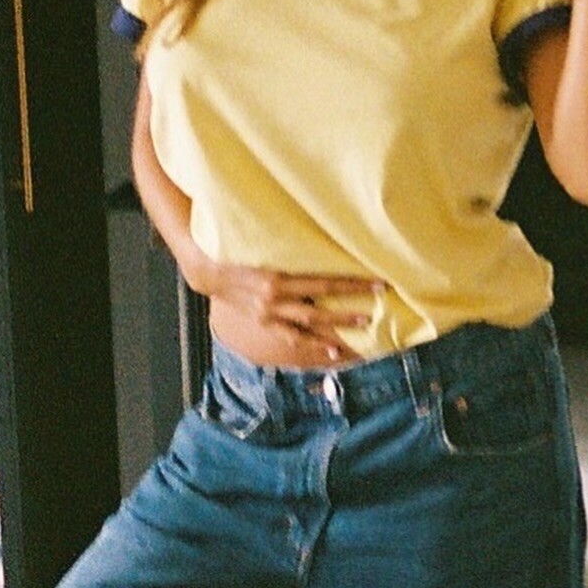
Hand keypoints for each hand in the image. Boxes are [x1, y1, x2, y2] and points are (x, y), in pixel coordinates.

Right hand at [186, 253, 379, 365]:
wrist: (209, 272)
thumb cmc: (240, 251)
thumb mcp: (265, 245)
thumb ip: (292, 247)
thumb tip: (327, 236)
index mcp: (276, 277)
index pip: (323, 283)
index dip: (351, 284)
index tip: (377, 282)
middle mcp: (274, 299)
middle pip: (320, 306)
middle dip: (350, 306)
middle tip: (378, 305)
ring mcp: (269, 315)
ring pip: (309, 325)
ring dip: (338, 328)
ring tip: (364, 327)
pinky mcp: (265, 324)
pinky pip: (292, 337)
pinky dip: (314, 345)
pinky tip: (334, 351)